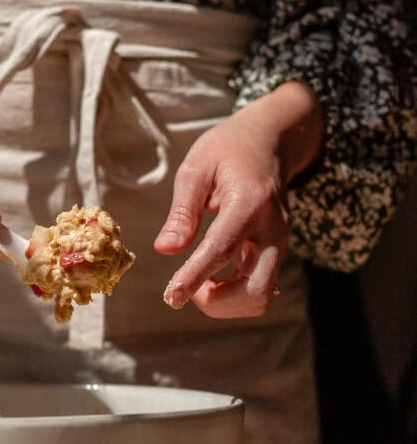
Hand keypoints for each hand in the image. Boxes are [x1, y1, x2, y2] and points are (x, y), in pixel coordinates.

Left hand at [155, 82, 323, 317]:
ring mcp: (279, 244)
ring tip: (199, 280)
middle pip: (255, 291)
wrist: (269, 140)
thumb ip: (182, 212)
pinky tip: (212, 276)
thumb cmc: (227, 150)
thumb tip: (165, 250)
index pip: (221, 250)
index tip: (171, 297)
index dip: (194, 277)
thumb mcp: (197, 168)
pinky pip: (258, 288)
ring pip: (260, 297)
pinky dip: (232, 294)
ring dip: (225, 302)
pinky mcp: (275, 253)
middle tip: (186, 288)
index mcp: (250, 203)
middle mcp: (273, 229)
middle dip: (217, 303)